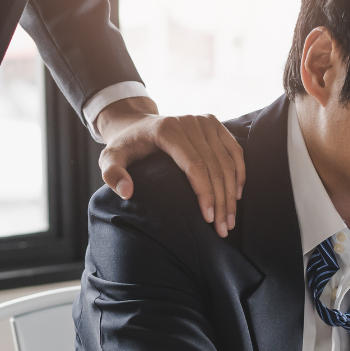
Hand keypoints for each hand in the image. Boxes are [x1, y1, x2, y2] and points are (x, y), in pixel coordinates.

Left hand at [96, 97, 245, 237]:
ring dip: (232, 193)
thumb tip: (127, 192)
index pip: (194, 165)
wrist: (137, 124)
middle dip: (221, 201)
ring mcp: (205, 121)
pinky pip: (234, 150)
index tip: (208, 219)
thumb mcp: (110, 157)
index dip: (204, 193)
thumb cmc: (126, 146)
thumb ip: (112, 173)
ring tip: (230, 220)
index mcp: (167, 130)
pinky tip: (237, 196)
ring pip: (227, 161)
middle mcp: (189, 122)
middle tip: (222, 229)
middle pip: (214, 166)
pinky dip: (239, 174)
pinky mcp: (214, 124)